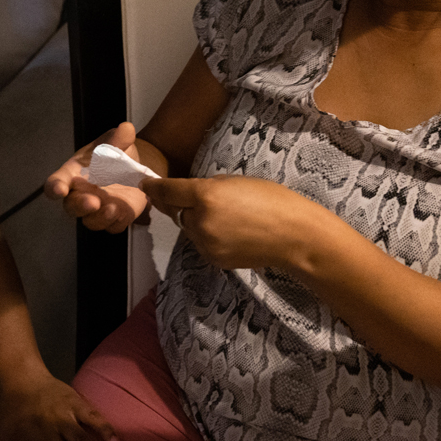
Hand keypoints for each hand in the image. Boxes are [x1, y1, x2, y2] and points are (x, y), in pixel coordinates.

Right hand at [43, 121, 149, 232]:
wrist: (134, 168)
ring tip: (113, 208)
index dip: (55, 187)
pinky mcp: (115, 218)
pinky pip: (113, 227)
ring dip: (100, 218)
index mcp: (73, 174)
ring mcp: (97, 209)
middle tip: (92, 202)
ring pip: (91, 221)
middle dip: (80, 206)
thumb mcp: (115, 141)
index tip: (59, 190)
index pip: (56, 182)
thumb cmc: (113, 154)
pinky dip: (117, 222)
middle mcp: (81, 194)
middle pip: (71, 207)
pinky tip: (124, 213)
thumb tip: (126, 129)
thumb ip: (118, 137)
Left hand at [142, 175, 328, 271]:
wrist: (294, 236)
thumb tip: (188, 193)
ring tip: (224, 216)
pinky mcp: (213, 259)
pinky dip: (206, 236)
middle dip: (180, 205)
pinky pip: (200, 243)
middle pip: (175, 212)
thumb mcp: (235, 182)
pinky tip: (230, 232)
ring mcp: (205, 244)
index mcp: (205, 196)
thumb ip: (206, 188)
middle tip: (199, 200)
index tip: (146, 185)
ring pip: (188, 229)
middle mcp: (199, 221)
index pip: (167, 191)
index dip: (154, 188)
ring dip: (195, 221)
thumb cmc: (272, 200)